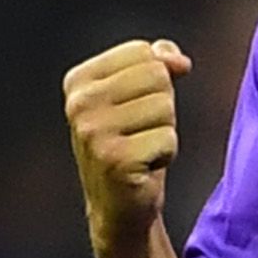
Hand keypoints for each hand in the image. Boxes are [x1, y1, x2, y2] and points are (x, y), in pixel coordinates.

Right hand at [64, 37, 190, 254]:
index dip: (155, 77)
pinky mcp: (114, 159)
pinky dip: (165, 154)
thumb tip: (179, 61)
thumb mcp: (139, 94)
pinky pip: (168, 138)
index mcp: (79, 81)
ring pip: (166, 107)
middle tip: (141, 131)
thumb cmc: (132, 143)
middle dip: (162, 105)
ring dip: (165, 131)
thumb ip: (157, 62)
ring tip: (141, 148)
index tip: (136, 107)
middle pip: (157, 75)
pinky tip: (143, 167)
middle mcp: (79, 104)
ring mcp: (93, 132)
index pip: (142, 51)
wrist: (119, 206)